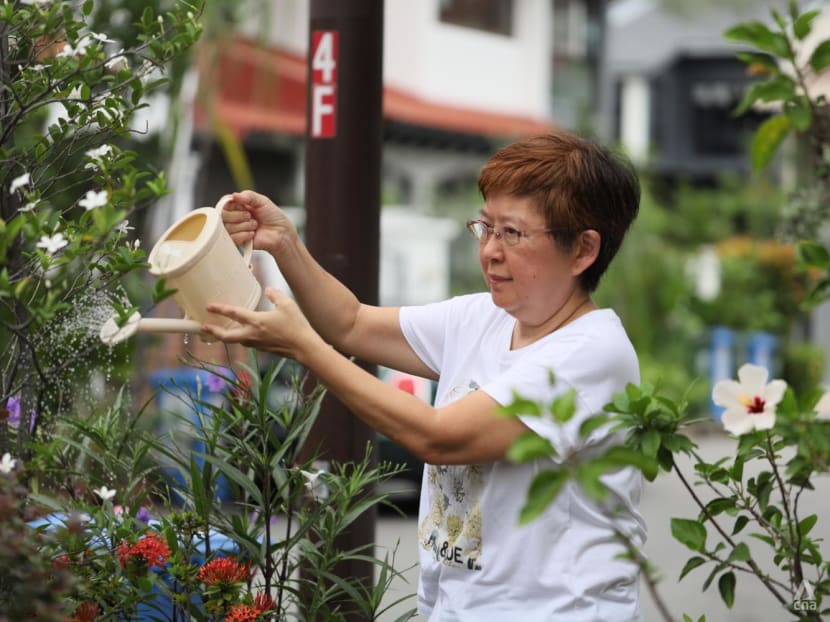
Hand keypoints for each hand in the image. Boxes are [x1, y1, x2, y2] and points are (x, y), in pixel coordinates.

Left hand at [201, 288, 320, 359]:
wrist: (305, 348)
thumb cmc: (297, 326)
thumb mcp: (287, 304)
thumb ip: (275, 295)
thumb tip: (268, 290)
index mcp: (257, 321)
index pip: (234, 314)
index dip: (220, 309)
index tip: (209, 306)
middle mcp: (254, 334)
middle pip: (227, 336)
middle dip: (214, 332)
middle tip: (204, 328)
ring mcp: (258, 344)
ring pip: (237, 340)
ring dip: (227, 336)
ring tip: (221, 332)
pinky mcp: (264, 349)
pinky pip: (249, 343)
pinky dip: (242, 339)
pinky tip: (245, 335)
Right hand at [219, 190, 297, 256]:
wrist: (282, 233)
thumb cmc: (274, 217)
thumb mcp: (263, 201)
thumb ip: (249, 196)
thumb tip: (234, 195)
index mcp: (239, 206)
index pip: (224, 204)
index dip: (230, 204)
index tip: (241, 205)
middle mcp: (235, 218)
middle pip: (222, 215)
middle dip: (238, 215)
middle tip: (250, 216)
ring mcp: (236, 230)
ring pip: (227, 227)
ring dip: (244, 225)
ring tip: (255, 225)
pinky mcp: (239, 242)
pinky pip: (232, 238)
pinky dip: (243, 235)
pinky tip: (253, 234)